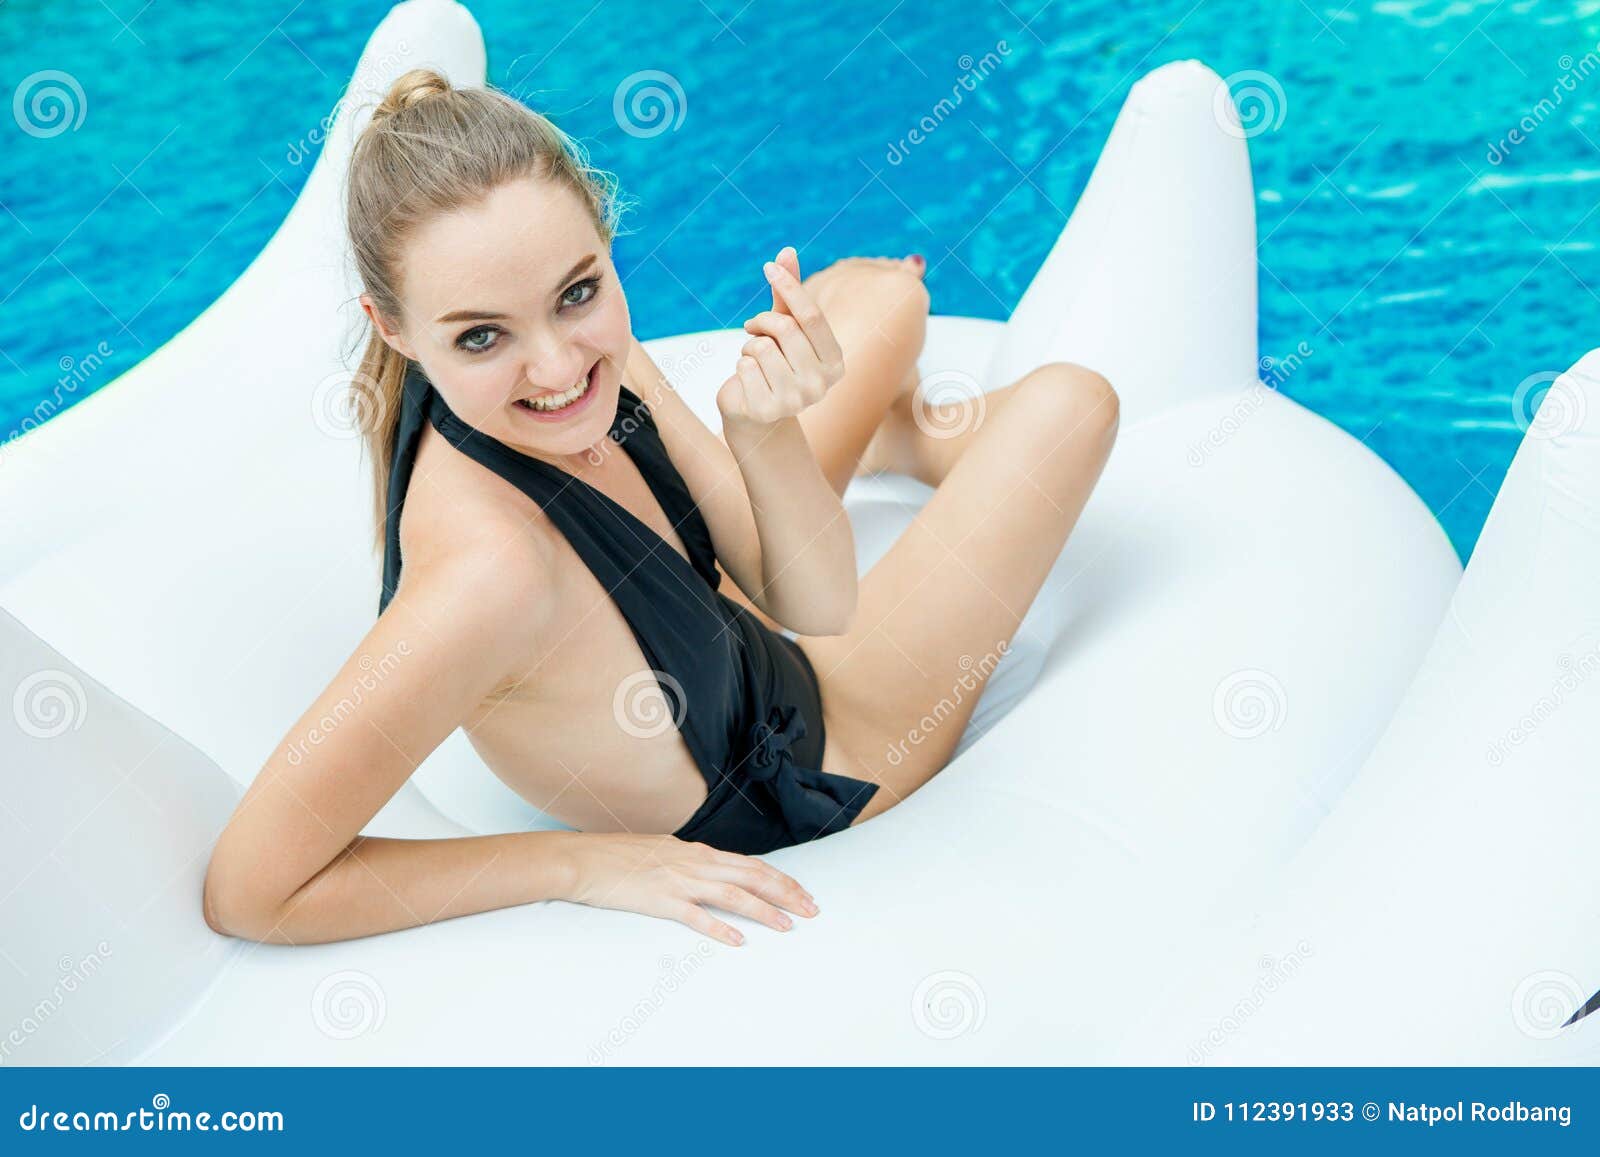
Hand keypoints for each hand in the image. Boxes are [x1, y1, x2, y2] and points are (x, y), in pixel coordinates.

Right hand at [558, 831, 818, 945]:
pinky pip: (696, 915)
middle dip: (786, 892)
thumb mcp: (661, 850)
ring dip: (764, 909)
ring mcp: (678, 880)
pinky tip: (738, 940)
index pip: (750, 864)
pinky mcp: (660, 900)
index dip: (780, 879)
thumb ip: (686, 861)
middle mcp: (694, 862)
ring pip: (733, 893)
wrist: (581, 859)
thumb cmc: (616, 856)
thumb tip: (708, 868)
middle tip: (811, 909)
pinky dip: (719, 927)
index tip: (802, 892)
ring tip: (787, 924)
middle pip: (752, 875)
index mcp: (696, 851)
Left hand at [717, 246, 846, 427]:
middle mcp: (821, 384)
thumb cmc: (774, 362)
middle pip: (786, 330)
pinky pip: (744, 367)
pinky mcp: (767, 411)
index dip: (789, 287)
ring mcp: (796, 401)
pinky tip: (748, 379)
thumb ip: (788, 293)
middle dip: (763, 322)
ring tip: (754, 361)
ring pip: (762, 347)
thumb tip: (787, 250)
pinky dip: (740, 366)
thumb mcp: (784, 326)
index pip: (811, 317)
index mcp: (835, 362)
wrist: (755, 413)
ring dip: (750, 347)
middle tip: (754, 328)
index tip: (768, 267)